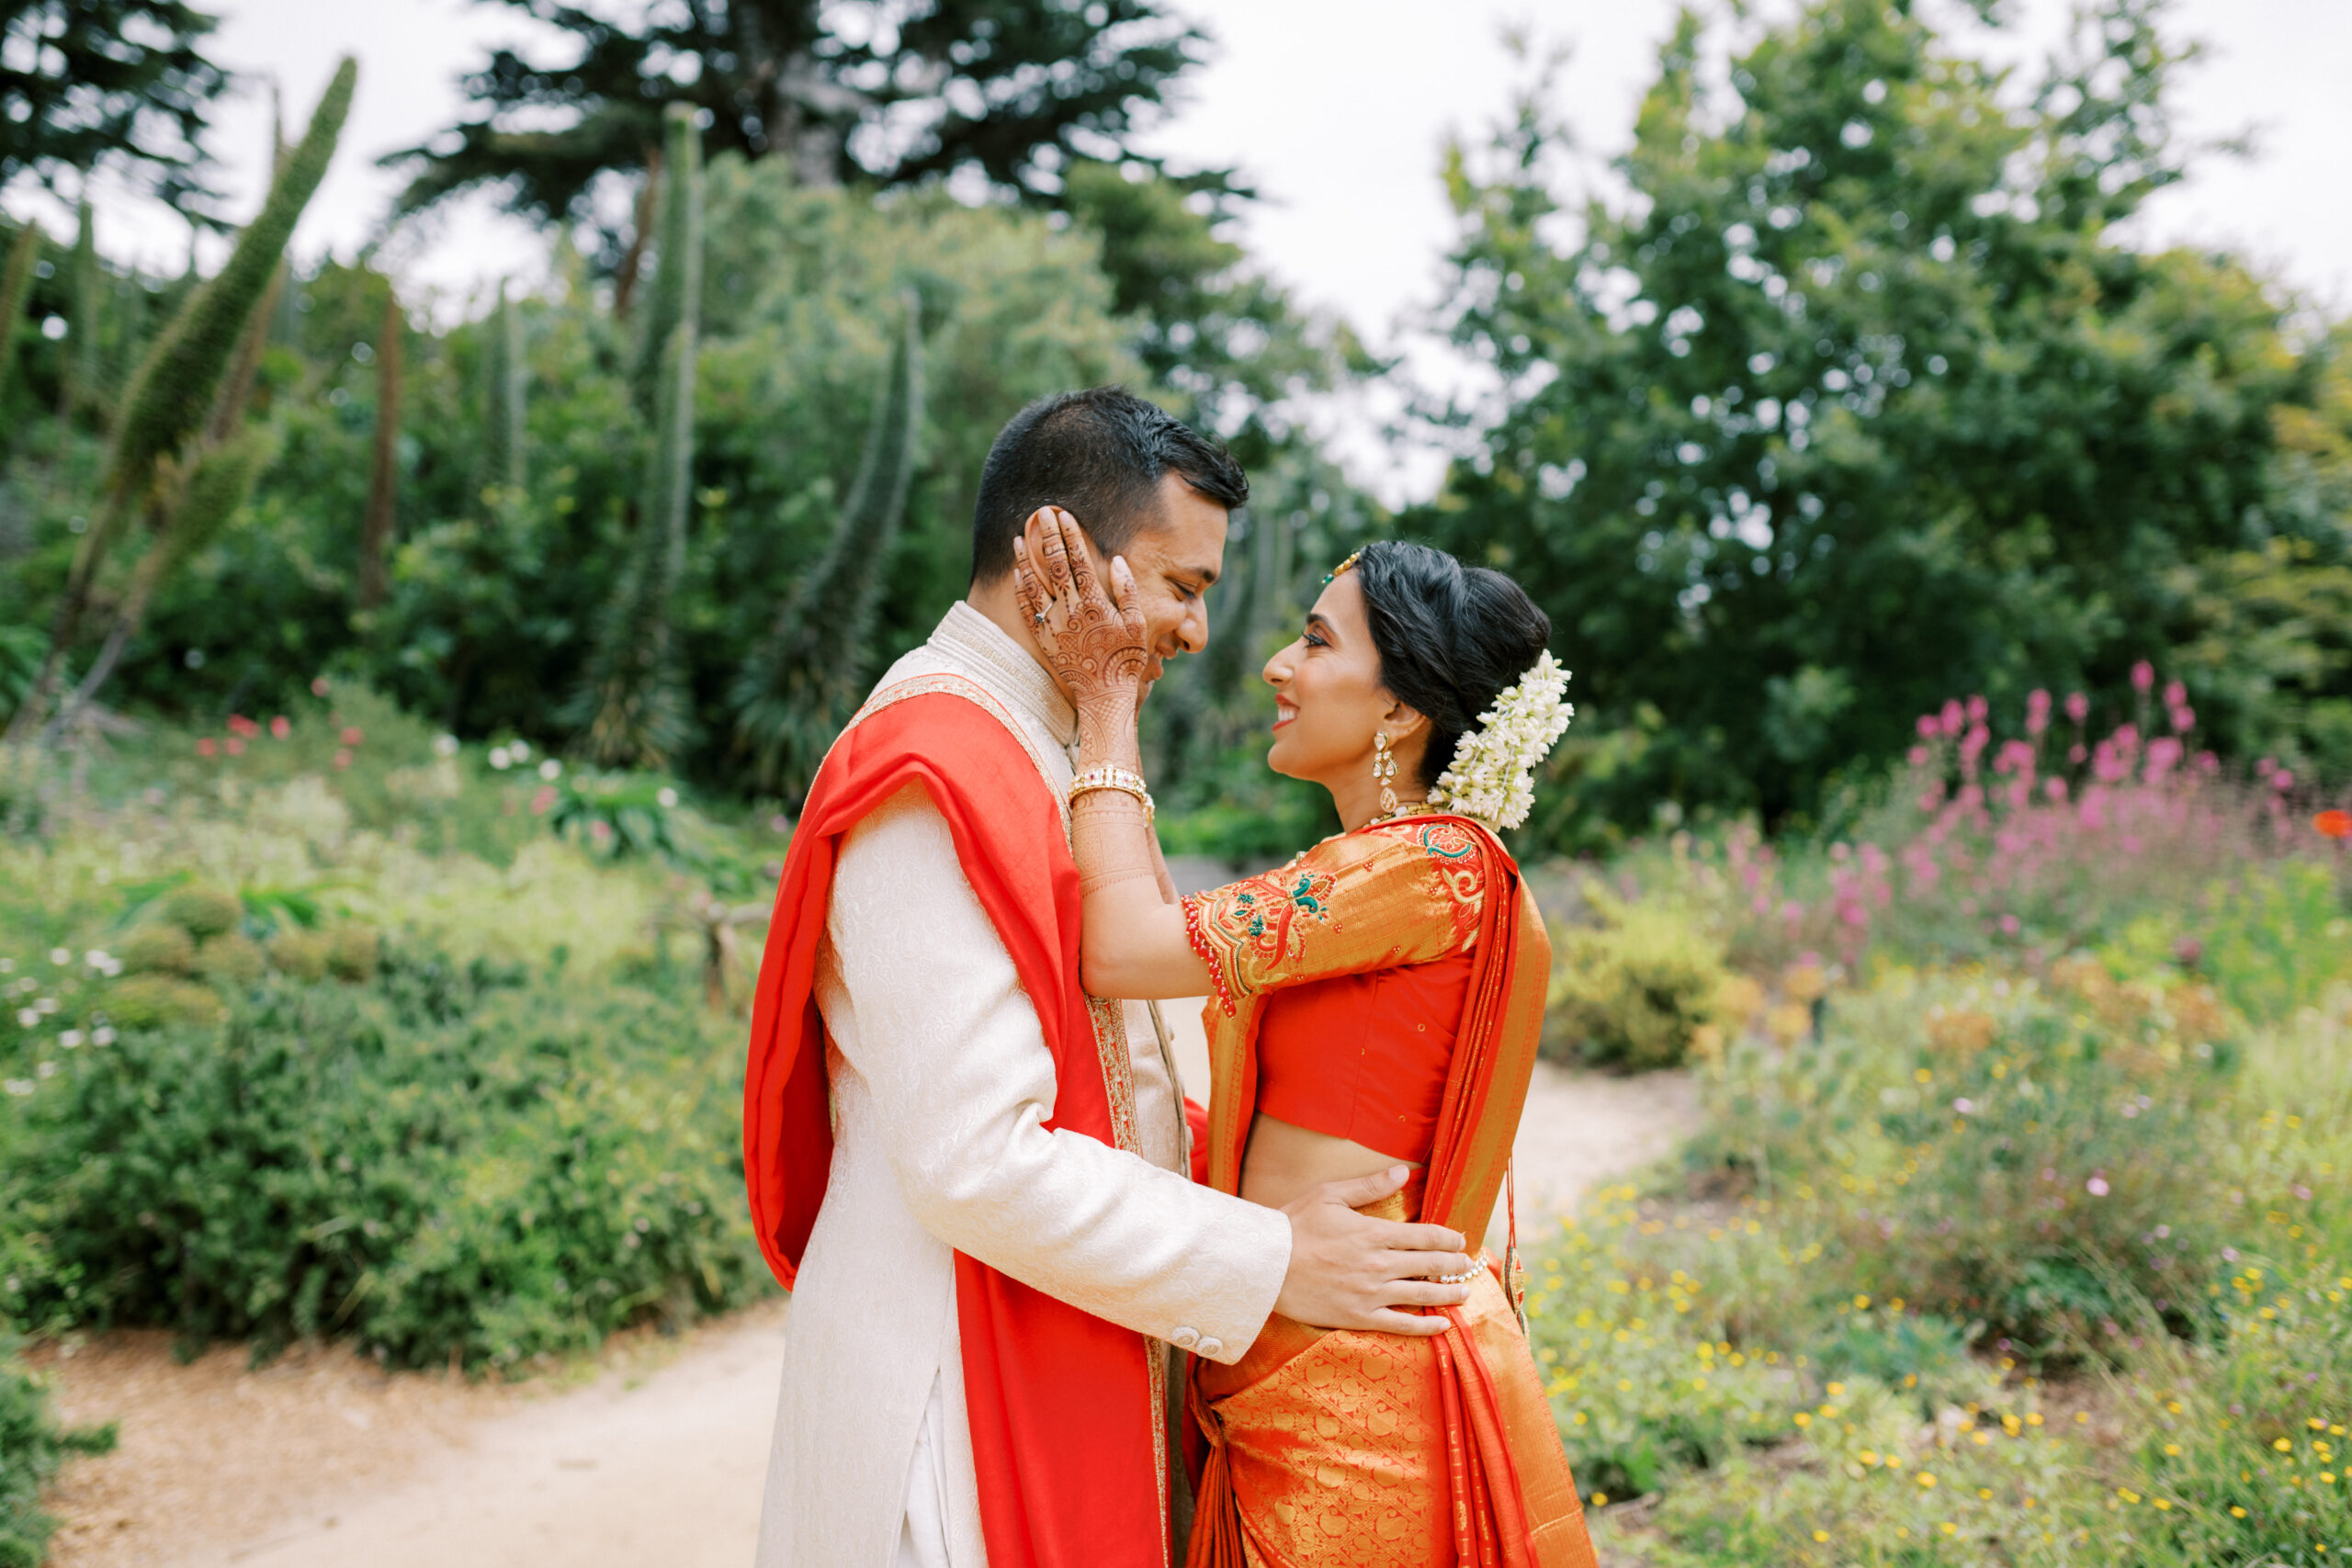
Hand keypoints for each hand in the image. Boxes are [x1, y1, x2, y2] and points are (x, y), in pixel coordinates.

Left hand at [1012, 507, 1148, 721]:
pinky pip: (1027, 608)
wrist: (1103, 696)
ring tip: (1018, 536)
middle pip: (1055, 565)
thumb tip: (1117, 561)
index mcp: (1095, 604)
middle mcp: (1071, 610)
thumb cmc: (1125, 659)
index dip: (1071, 535)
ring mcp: (1054, 624)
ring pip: (1034, 583)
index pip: (1080, 561)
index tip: (1064, 514)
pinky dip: (1020, 587)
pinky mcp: (1043, 638)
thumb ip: (1128, 591)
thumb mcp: (1138, 625)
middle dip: (1047, 535)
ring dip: (1025, 557)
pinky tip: (1017, 571)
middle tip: (1041, 513)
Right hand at [1271, 1165, 1474, 1337]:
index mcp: (1374, 1232)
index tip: (1459, 1240)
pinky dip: (1426, 1327)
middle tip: (1468, 1265)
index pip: (1425, 1235)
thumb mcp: (1330, 1195)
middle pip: (1430, 1264)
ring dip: (1449, 1293)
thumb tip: (1404, 1172)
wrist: (1266, 1266)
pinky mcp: (1359, 1317)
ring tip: (1465, 1292)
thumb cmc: (1294, 1226)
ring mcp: (1371, 1293)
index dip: (1448, 1238)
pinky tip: (1443, 1325)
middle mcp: (1379, 1264)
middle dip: (1455, 1264)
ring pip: (1422, 1295)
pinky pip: (1401, 1325)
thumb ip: (1370, 1186)